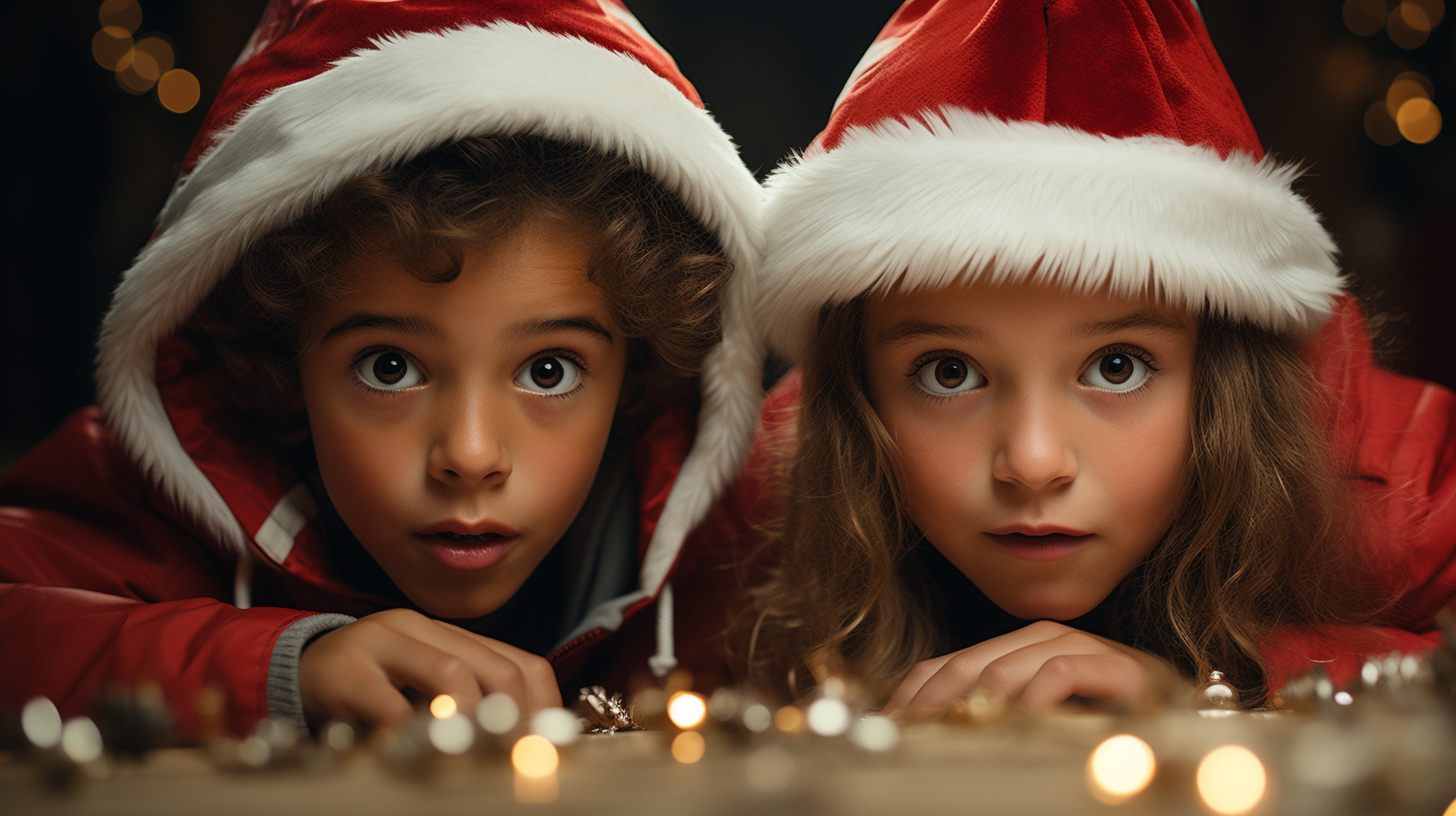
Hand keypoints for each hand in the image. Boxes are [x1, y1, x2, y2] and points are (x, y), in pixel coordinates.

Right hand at [299, 608, 561, 727]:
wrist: (293, 670)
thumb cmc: (368, 687)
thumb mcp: (421, 685)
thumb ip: (468, 696)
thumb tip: (524, 739)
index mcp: (448, 633)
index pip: (521, 664)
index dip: (543, 709)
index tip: (550, 748)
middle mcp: (419, 628)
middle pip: (496, 668)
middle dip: (515, 719)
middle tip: (514, 759)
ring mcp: (380, 643)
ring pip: (451, 674)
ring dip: (471, 721)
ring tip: (471, 752)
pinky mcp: (344, 672)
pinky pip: (391, 706)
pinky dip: (413, 733)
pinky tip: (416, 752)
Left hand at [881, 620, 1180, 713]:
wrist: (1189, 722)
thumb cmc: (1107, 727)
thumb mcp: (1035, 722)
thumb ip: (990, 718)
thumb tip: (922, 735)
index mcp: (1013, 649)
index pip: (942, 666)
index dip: (908, 699)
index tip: (884, 732)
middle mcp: (1042, 639)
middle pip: (965, 666)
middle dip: (930, 706)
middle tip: (907, 739)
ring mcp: (1082, 648)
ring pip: (1008, 665)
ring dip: (973, 702)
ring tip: (947, 734)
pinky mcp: (1120, 668)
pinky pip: (1064, 672)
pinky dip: (1035, 696)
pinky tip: (1017, 722)